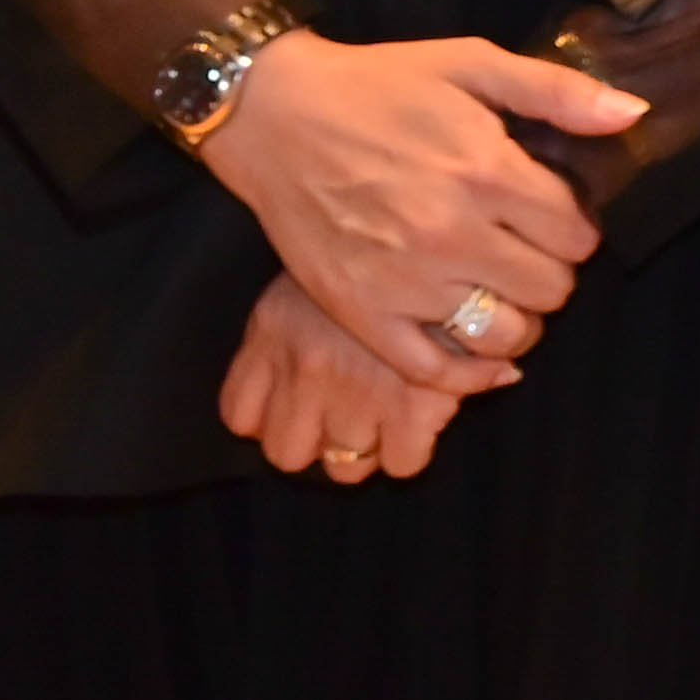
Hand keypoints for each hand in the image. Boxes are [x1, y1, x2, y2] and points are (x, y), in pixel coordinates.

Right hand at [194, 29, 643, 392]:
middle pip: (549, 289)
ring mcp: (404, 280)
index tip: (556, 221)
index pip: (577, 236)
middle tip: (529, 254)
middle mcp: (450, 234)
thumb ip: (557, 91)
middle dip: (552, 273)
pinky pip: (434, 371)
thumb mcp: (472, 62)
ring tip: (505, 295)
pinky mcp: (360, 312)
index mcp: (487, 173)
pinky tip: (485, 356)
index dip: (577, 230)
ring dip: (519, 321)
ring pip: (504, 335)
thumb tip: (632, 114)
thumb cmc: (377, 85)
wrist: (274, 114)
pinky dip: (471, 374)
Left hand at [215, 271, 488, 481]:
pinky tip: (425, 415)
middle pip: (286, 452)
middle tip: (350, 415)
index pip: (241, 417)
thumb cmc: (384, 244)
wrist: (458, 233)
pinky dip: (414, 446)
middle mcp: (306, 368)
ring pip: (345, 467)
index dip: (271, 418)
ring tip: (392, 414)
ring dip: (368, 446)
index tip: (301, 407)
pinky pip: (403, 463)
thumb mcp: (317, 271)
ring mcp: (357, 393)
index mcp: (273, 330)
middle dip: (319, 441)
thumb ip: (290, 330)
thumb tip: (276, 398)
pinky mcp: (414, 407)